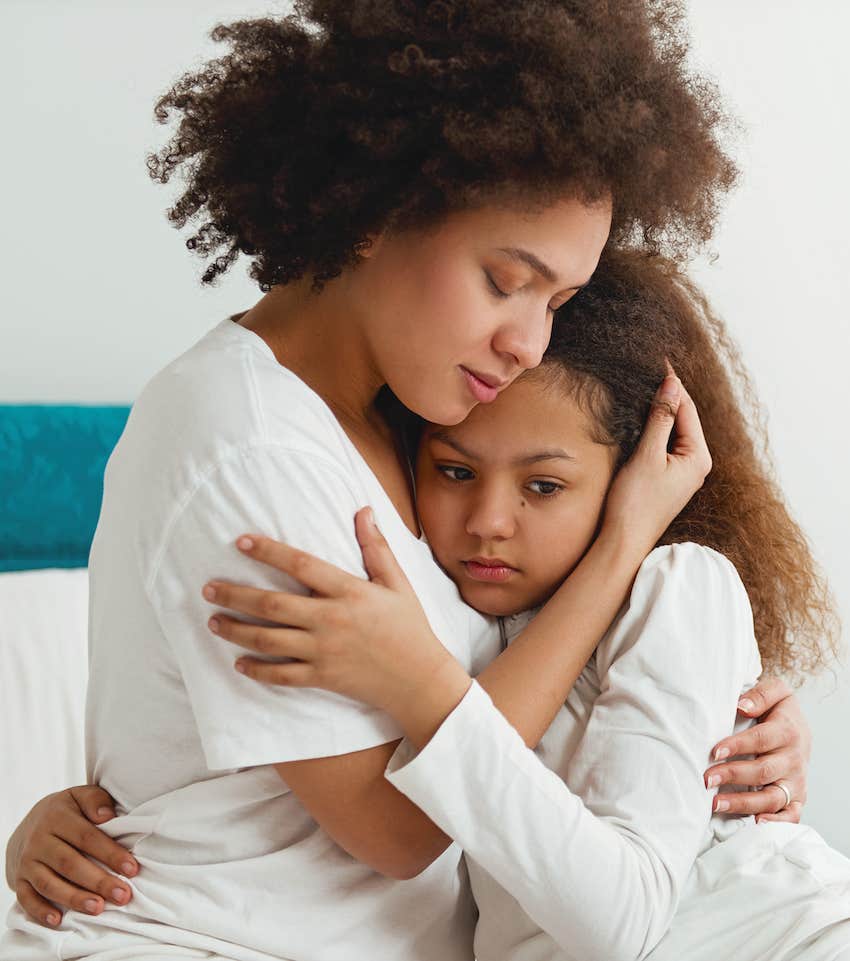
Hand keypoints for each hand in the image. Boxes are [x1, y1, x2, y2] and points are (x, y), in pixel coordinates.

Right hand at [7, 786, 137, 926]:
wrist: (28, 824)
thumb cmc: (66, 811)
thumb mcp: (80, 796)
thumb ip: (96, 800)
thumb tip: (107, 816)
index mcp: (58, 817)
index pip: (87, 837)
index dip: (110, 853)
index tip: (132, 868)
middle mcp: (39, 840)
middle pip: (70, 864)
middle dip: (98, 881)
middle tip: (122, 895)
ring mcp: (27, 862)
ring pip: (49, 884)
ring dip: (74, 898)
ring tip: (98, 908)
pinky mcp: (18, 880)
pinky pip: (26, 898)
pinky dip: (40, 911)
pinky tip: (58, 921)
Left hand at [204, 512, 470, 729]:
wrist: (419, 679)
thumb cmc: (409, 627)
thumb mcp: (397, 583)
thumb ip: (375, 548)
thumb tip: (363, 511)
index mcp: (349, 592)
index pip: (301, 565)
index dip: (269, 551)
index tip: (242, 541)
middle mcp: (331, 620)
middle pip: (272, 605)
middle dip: (235, 595)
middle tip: (208, 588)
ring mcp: (323, 652)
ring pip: (268, 640)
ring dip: (236, 630)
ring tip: (213, 621)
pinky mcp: (322, 677)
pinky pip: (281, 675)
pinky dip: (257, 670)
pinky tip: (239, 662)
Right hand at [602, 368, 711, 552]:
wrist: (624, 541)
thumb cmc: (636, 503)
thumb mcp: (647, 455)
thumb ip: (661, 419)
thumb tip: (671, 385)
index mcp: (698, 457)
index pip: (688, 409)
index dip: (673, 384)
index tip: (661, 360)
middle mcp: (696, 464)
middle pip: (683, 418)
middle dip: (668, 395)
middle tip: (651, 368)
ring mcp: (682, 473)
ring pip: (673, 431)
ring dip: (660, 412)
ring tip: (645, 387)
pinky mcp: (668, 479)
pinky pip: (665, 445)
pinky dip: (655, 429)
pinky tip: (641, 419)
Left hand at [703, 676, 810, 821]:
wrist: (800, 729)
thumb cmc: (779, 711)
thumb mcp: (777, 692)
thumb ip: (761, 694)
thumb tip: (743, 705)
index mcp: (788, 731)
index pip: (761, 740)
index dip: (738, 746)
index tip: (715, 751)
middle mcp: (794, 759)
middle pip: (763, 771)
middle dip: (732, 775)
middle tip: (706, 779)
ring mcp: (795, 782)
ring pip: (772, 797)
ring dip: (743, 803)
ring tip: (716, 804)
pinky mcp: (796, 798)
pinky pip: (791, 815)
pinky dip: (776, 823)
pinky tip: (755, 823)